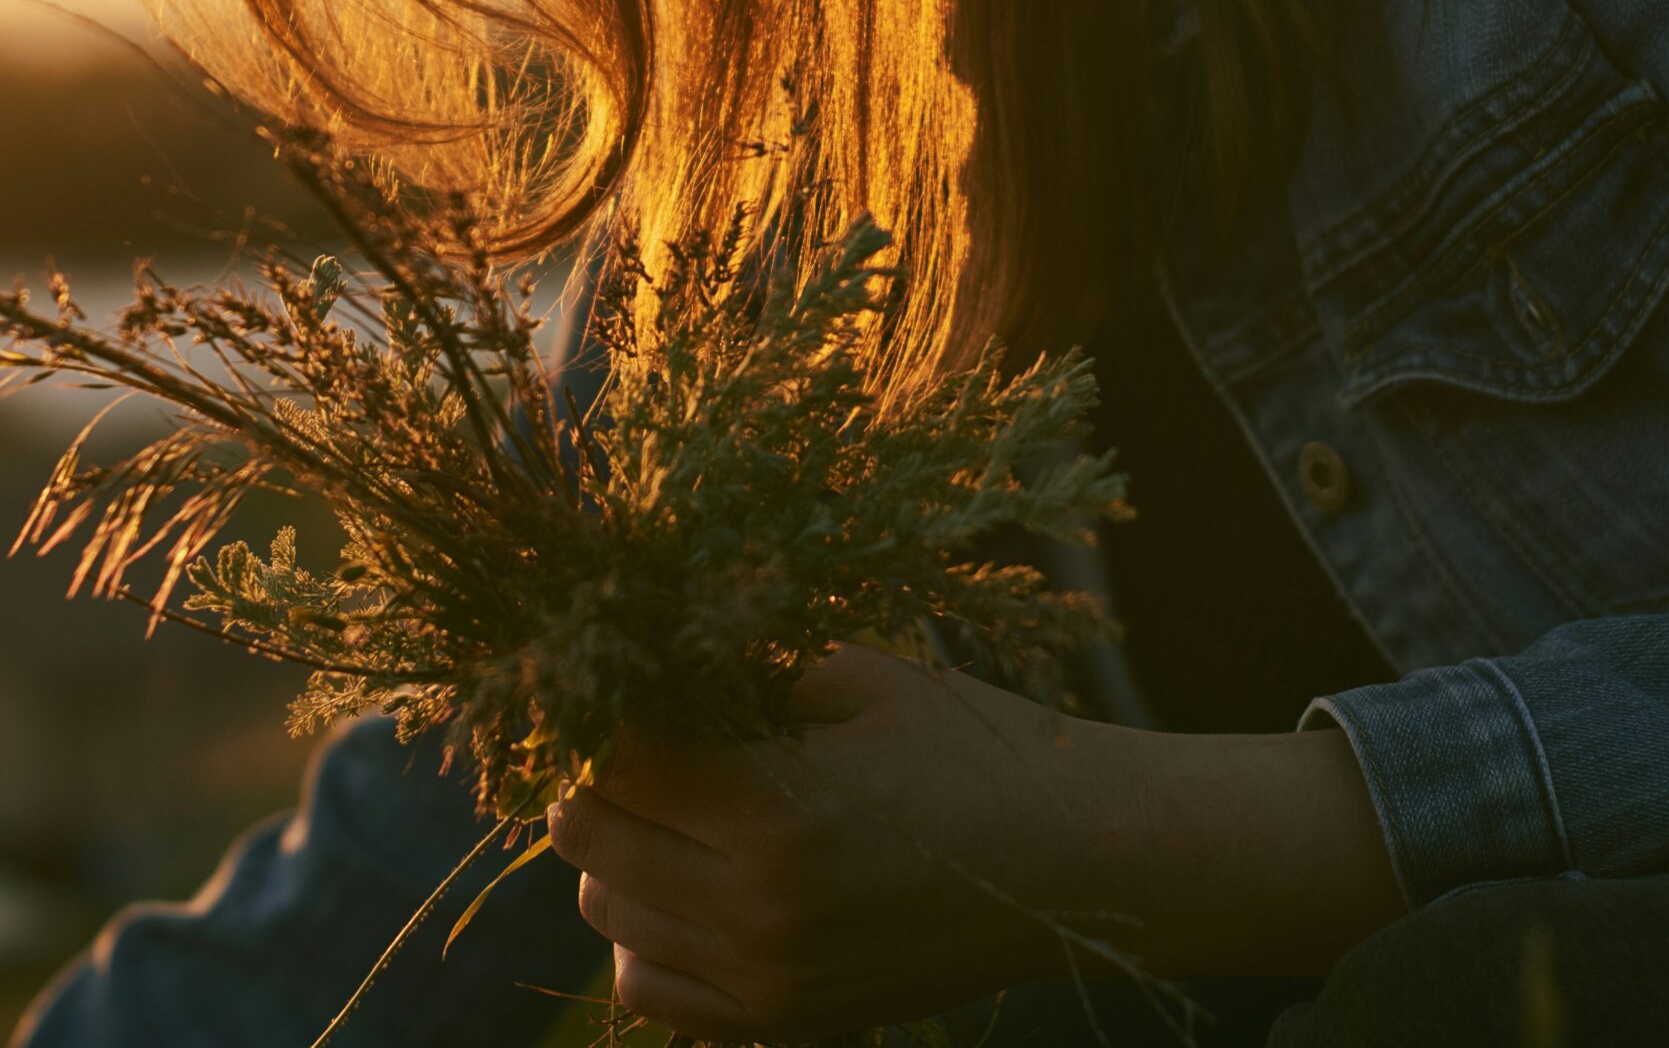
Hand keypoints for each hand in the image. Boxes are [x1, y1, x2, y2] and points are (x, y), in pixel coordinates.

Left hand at [545, 644, 1149, 1040]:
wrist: (1079, 864)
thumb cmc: (976, 749)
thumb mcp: (862, 681)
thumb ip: (746, 669)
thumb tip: (644, 657)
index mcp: (776, 811)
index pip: (618, 756)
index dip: (613, 706)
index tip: (635, 679)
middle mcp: (760, 909)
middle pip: (589, 836)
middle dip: (601, 775)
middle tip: (641, 735)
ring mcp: (769, 977)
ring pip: (606, 911)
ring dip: (616, 851)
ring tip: (671, 804)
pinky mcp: (788, 1021)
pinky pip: (648, 987)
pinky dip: (642, 932)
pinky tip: (685, 884)